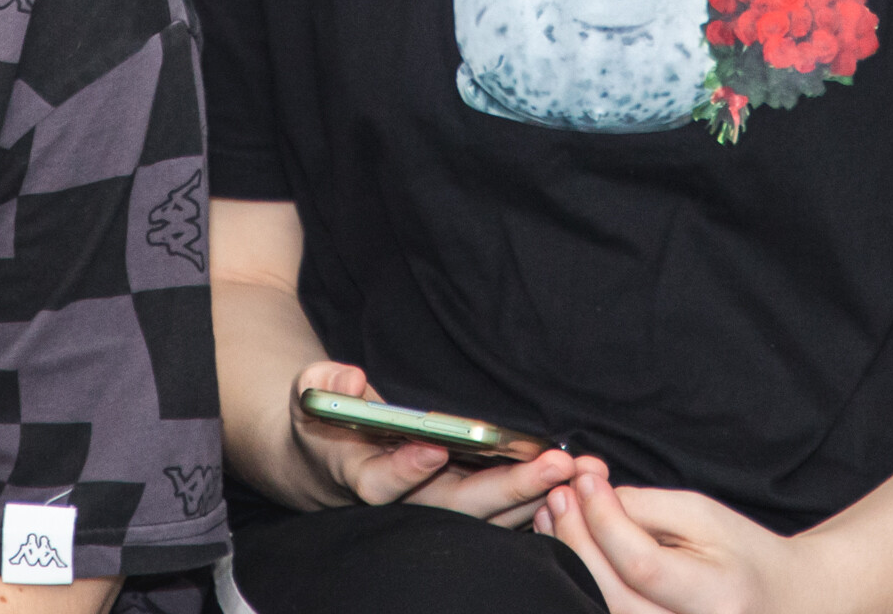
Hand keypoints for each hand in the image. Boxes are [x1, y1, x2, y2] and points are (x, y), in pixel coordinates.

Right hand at [288, 362, 582, 526]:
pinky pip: (502, 507)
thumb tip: (349, 379)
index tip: (434, 446)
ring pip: (489, 513)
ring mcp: (438, 503)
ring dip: (537, 495)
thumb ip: (323, 384)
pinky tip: (579, 478)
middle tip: (554, 465)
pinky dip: (539, 495)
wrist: (330, 457)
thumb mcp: (310, 393)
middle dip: (508, 488)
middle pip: (458, 507)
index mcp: (361, 475)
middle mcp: (405, 502)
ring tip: (582, 471)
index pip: (382, 483)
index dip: (406, 470)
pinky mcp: (462, 498)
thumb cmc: (323, 419)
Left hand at [534, 465, 833, 613]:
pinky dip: (581, 581)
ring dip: (570, 560)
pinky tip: (569, 548)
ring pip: (601, 609)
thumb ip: (646, 508)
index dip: (606, 521)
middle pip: (612, 594)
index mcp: (715, 598)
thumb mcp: (702, 516)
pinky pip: (605, 613)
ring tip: (556, 516)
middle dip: (577, 539)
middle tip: (559, 494)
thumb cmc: (742, 553)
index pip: (642, 565)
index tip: (585, 481)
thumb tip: (590, 500)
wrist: (777, 600)